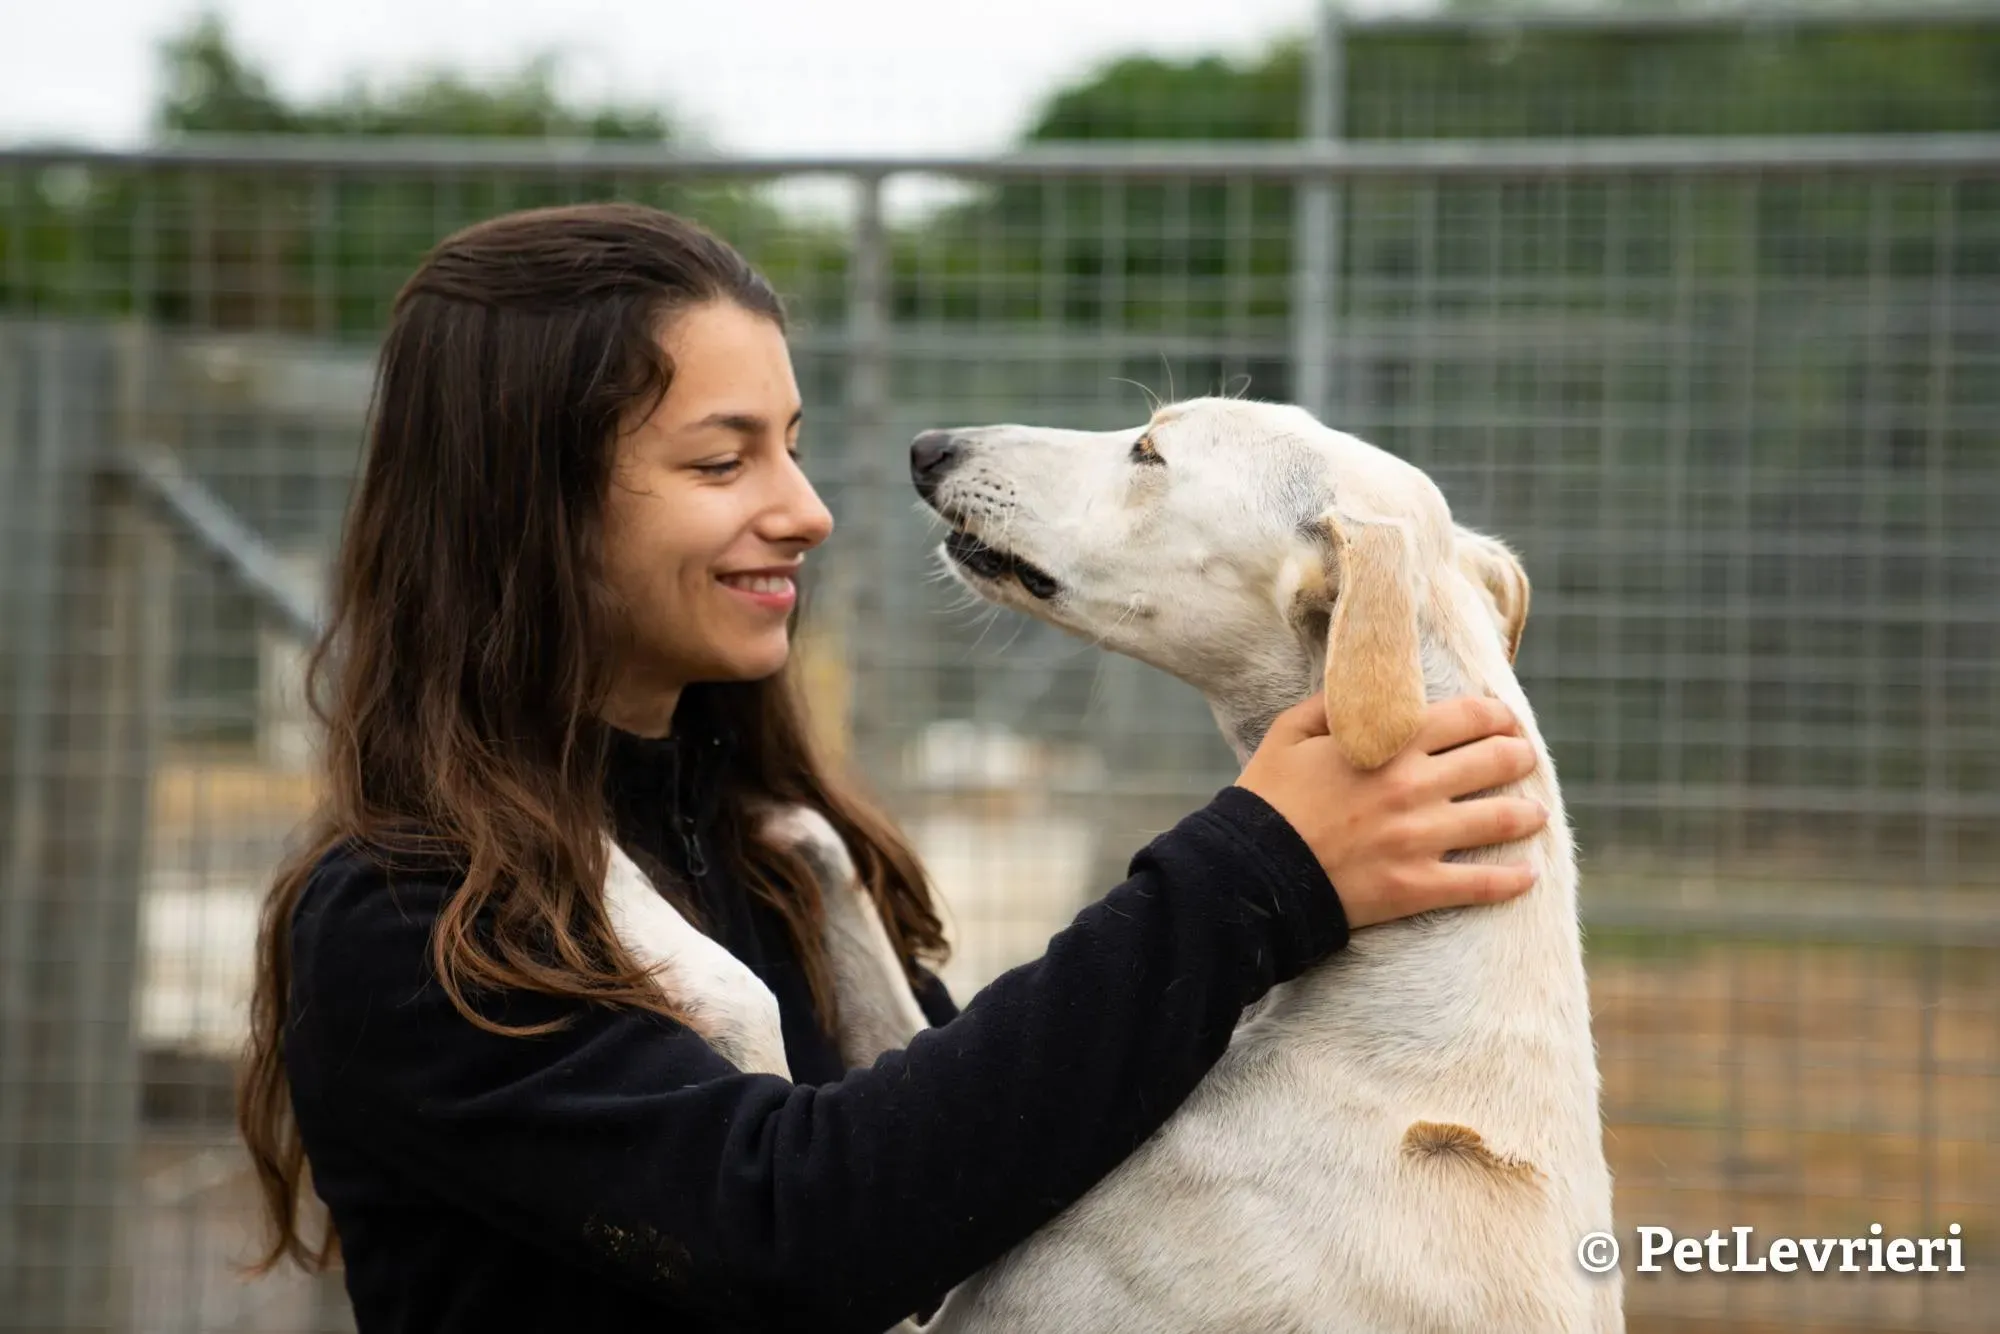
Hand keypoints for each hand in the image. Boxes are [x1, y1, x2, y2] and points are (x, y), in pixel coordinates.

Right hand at [1235, 694, 1546, 929]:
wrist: (1250, 874)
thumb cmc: (1267, 800)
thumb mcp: (1289, 735)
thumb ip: (1333, 704)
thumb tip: (1366, 689)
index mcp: (1389, 744)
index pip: (1467, 717)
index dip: (1496, 716)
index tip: (1504, 720)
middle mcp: (1414, 786)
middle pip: (1494, 761)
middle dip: (1518, 757)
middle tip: (1524, 759)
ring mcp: (1419, 838)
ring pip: (1500, 819)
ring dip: (1527, 813)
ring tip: (1537, 812)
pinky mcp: (1416, 886)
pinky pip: (1482, 884)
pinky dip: (1513, 880)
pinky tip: (1529, 875)